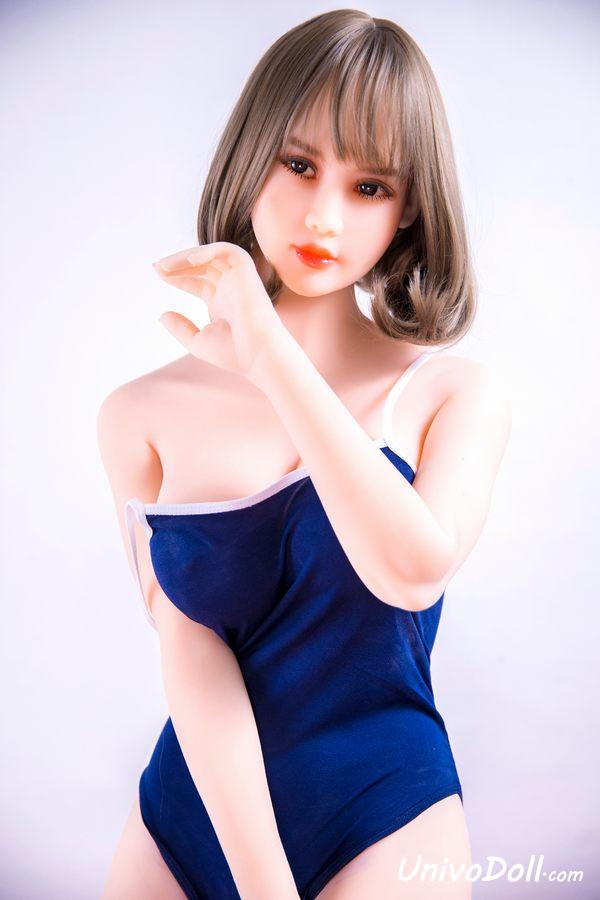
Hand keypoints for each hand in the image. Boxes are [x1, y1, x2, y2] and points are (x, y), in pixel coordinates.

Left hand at [152, 242, 282, 381]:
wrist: (258, 355)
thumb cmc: (233, 353)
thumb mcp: (197, 341)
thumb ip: (180, 328)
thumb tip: (161, 315)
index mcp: (221, 302)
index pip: (197, 280)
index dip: (177, 276)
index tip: (158, 274)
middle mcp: (230, 288)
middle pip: (201, 265)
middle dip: (177, 264)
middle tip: (156, 267)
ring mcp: (238, 280)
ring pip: (211, 255)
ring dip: (187, 257)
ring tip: (164, 265)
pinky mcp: (247, 273)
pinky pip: (228, 251)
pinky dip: (209, 251)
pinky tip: (189, 261)